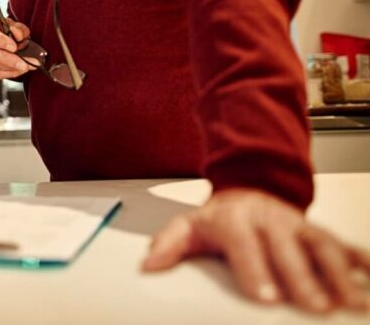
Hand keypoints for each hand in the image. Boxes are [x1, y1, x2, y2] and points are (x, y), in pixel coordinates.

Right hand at [0, 16, 34, 79]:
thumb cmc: (3, 29)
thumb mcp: (13, 23)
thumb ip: (18, 28)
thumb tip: (20, 38)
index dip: (1, 40)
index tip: (14, 47)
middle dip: (9, 60)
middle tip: (24, 64)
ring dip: (12, 68)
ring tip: (26, 67)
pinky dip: (10, 73)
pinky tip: (19, 71)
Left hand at [143, 188, 369, 313]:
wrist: (247, 190)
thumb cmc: (219, 220)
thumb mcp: (189, 227)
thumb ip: (169, 244)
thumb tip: (148, 266)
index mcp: (235, 219)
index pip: (244, 243)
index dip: (256, 269)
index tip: (266, 297)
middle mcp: (271, 220)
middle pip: (289, 248)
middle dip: (304, 277)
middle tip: (316, 307)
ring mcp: (298, 225)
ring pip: (323, 245)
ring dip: (340, 273)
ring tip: (352, 303)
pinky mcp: (319, 232)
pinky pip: (345, 245)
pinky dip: (363, 262)